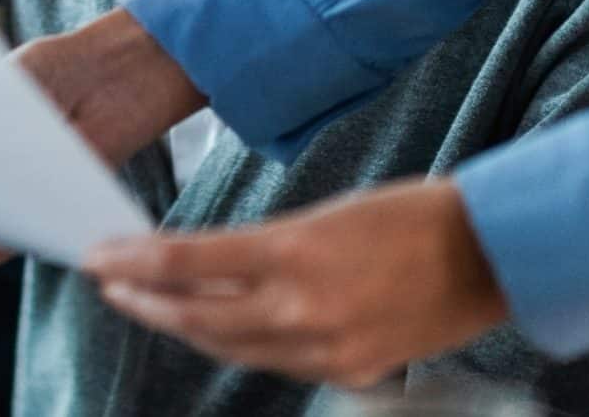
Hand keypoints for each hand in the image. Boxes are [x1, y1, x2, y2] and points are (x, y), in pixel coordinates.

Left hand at [83, 177, 509, 386]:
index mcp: (294, 252)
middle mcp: (303, 309)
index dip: (133, 262)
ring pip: (229, 347)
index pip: (186, 262)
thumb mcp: (324, 214)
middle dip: (144, 300)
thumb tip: (207, 264)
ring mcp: (326, 349)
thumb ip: (264, 247)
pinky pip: (273, 363)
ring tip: (150, 304)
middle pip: (196, 316)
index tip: (99, 255)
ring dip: (183, 326)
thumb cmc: (409, 216)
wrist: (488, 256)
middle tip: (109, 281)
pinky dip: (237, 344)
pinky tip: (215, 327)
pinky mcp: (348, 372)